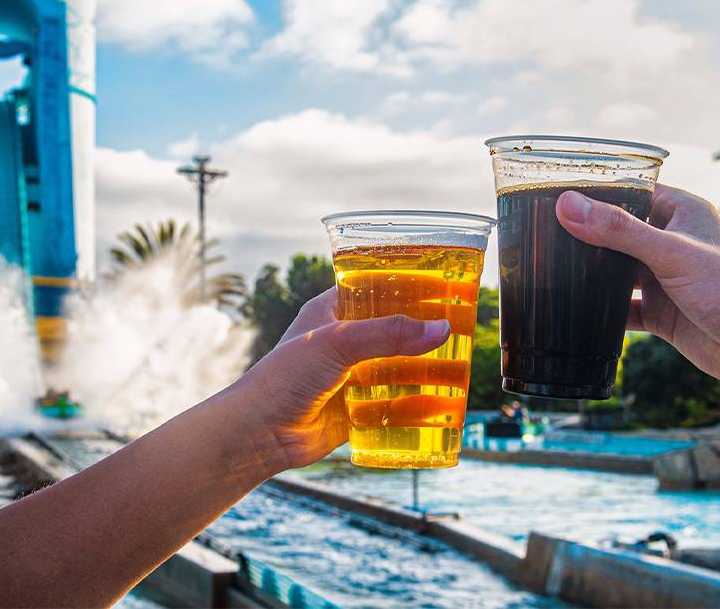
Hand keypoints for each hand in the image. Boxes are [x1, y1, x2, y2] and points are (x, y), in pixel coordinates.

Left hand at [230, 289, 450, 470]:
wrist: (259, 433)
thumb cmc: (284, 377)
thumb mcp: (337, 342)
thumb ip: (388, 334)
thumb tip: (440, 330)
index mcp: (332, 311)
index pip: (377, 288)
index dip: (410, 286)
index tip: (444, 286)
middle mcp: (343, 342)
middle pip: (394, 331)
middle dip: (425, 332)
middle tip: (460, 330)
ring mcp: (350, 377)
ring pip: (398, 369)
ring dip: (426, 371)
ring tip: (460, 371)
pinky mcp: (355, 411)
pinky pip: (393, 407)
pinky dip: (417, 407)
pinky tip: (442, 407)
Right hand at [555, 184, 719, 391]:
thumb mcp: (672, 254)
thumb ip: (619, 230)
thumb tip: (568, 205)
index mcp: (681, 213)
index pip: (628, 191)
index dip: (593, 193)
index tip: (551, 197)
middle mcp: (671, 242)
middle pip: (617, 233)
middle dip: (584, 237)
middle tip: (539, 239)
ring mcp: (666, 279)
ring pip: (616, 273)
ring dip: (590, 276)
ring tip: (547, 274)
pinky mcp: (663, 314)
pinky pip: (623, 310)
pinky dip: (601, 312)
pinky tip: (574, 315)